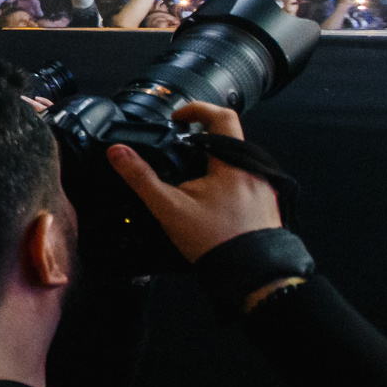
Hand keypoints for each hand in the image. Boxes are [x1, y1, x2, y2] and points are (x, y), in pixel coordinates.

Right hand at [105, 102, 283, 262]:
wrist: (252, 275)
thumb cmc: (216, 242)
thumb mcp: (170, 209)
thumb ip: (142, 178)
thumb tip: (119, 153)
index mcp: (233, 163)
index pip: (221, 117)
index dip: (197, 110)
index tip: (178, 118)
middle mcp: (255, 170)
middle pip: (227, 139)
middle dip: (200, 141)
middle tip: (179, 150)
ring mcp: (264, 188)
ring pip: (237, 161)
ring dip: (213, 162)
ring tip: (191, 180)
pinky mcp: (267, 204)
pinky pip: (246, 181)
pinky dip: (226, 182)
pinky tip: (210, 203)